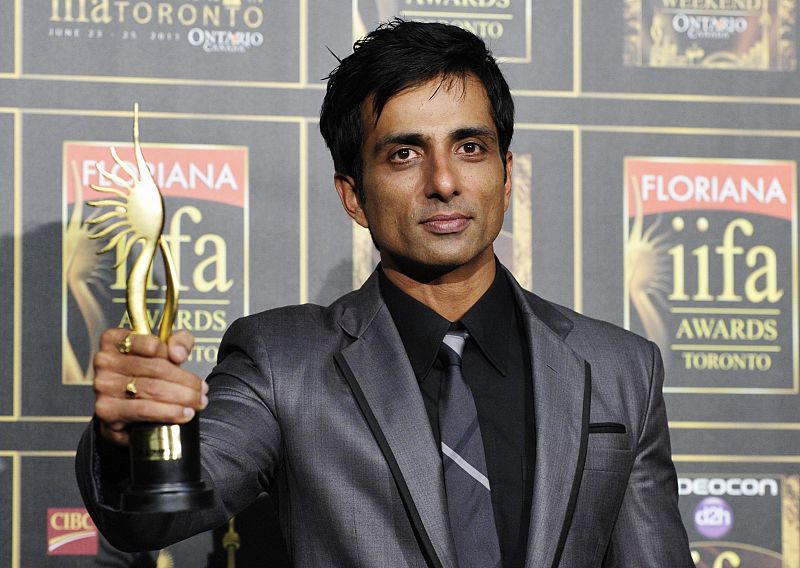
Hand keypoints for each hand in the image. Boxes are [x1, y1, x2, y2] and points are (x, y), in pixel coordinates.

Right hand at [93, 328, 207, 445]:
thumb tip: (178, 354)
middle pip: (156, 369)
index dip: (172, 353)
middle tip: (202, 390)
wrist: (124, 407)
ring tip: (198, 402)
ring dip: (182, 397)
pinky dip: (168, 412)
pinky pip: (143, 410)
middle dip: (186, 381)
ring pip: (152, 389)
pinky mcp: (106, 410)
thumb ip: (178, 342)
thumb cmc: (146, 373)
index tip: (186, 362)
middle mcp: (104, 360)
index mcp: (115, 340)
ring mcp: (102, 386)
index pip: (152, 344)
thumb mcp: (165, 351)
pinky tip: (185, 414)